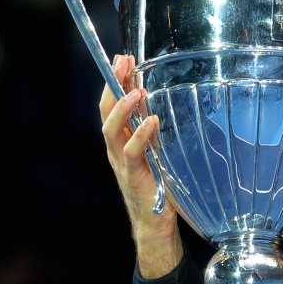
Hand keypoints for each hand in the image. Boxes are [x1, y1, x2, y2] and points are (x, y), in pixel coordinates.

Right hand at [99, 54, 181, 276]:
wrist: (156, 225)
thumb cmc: (162, 188)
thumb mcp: (161, 153)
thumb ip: (162, 133)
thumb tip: (177, 105)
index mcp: (122, 141)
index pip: (113, 105)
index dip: (117, 81)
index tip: (125, 58)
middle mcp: (116, 149)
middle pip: (106, 111)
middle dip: (113, 84)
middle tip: (124, 61)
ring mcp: (122, 163)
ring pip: (111, 130)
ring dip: (122, 108)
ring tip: (135, 90)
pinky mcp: (134, 177)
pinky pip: (131, 153)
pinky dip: (141, 136)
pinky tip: (152, 121)